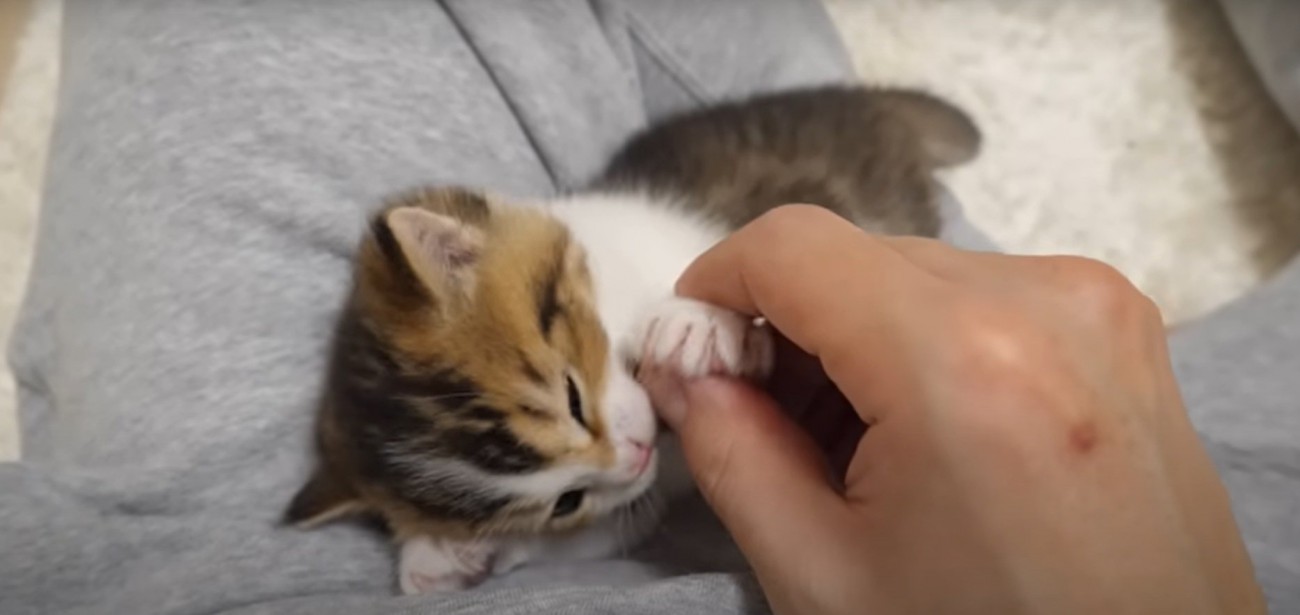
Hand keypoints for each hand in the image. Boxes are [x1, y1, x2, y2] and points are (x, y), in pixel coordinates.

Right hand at [641, 206, 1264, 614]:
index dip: (716, 285)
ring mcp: (1098, 311)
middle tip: (765, 421)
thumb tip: (684, 368)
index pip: (792, 246)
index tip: (693, 349)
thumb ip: (730, 451)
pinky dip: (927, 344)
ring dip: (858, 338)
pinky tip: (924, 436)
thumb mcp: (822, 574)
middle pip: (856, 257)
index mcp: (964, 357)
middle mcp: (1046, 302)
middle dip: (788, 327)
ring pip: (919, 274)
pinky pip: (986, 297)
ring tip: (855, 446)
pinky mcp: (1123, 334)